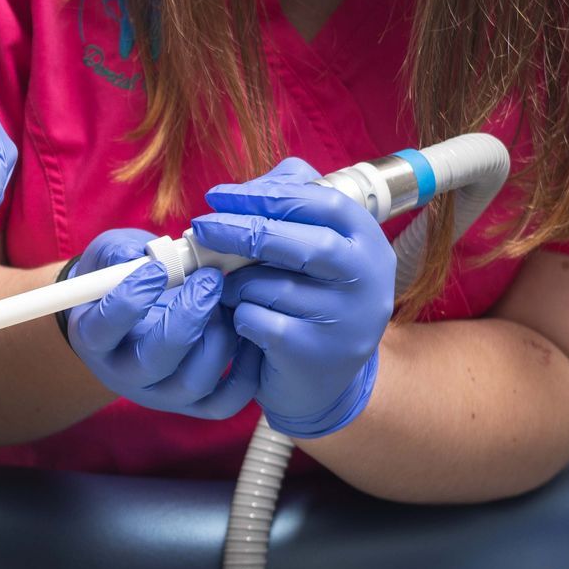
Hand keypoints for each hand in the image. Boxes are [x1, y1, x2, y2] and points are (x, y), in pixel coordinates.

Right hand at [61, 227, 260, 418]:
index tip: (158, 269)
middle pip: (154, 362)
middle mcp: (124, 373)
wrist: (132, 312)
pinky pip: (226, 401)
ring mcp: (160, 393)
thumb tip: (149, 255)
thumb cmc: (120, 279)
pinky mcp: (194, 402)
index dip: (130, 300)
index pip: (103, 329)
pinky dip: (246, 372)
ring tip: (226, 302)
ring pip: (194, 382)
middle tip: (209, 279)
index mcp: (94, 337)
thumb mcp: (111, 258)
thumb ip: (121, 253)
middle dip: (188, 317)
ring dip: (219, 338)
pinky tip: (249, 332)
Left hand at [189, 159, 395, 438]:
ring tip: (225, 285)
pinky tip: (239, 317)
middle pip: (299, 243)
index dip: (267, 195)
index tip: (220, 196)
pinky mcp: (316, 355)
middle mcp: (367, 280)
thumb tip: (252, 186)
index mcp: (367, 242)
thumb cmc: (310, 297)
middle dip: (241, 230)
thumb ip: (290, 204)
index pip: (322, 202)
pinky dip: (239, 315)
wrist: (324, 381)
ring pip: (272, 285)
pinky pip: (260, 321)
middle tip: (200, 228)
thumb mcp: (314, 248)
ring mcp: (346, 320)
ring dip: (235, 281)